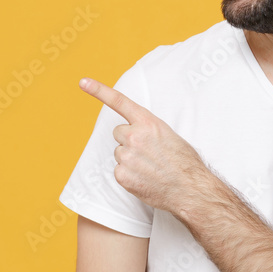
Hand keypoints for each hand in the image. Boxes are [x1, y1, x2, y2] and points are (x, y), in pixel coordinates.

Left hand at [78, 77, 208, 213]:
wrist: (189, 189)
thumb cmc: (184, 162)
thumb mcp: (170, 135)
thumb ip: (149, 129)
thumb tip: (137, 133)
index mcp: (148, 123)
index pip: (119, 102)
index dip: (99, 90)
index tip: (83, 82)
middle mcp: (134, 136)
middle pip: (119, 133)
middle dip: (129, 140)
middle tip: (148, 152)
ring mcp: (126, 156)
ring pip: (119, 153)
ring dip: (130, 159)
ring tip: (150, 168)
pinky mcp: (122, 175)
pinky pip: (119, 170)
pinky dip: (129, 175)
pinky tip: (145, 178)